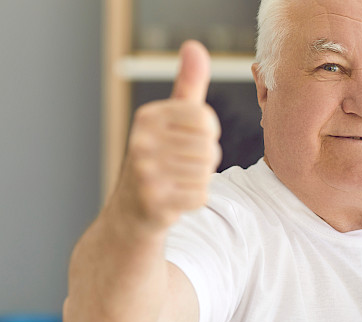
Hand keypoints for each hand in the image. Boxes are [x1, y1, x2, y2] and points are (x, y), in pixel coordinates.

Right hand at [110, 40, 221, 233]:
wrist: (130, 212)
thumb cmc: (158, 158)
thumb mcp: (169, 118)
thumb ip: (188, 84)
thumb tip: (195, 46)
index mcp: (148, 117)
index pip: (205, 119)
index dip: (207, 133)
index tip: (187, 141)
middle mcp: (141, 141)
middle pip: (209, 147)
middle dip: (203, 160)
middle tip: (179, 166)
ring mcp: (145, 172)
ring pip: (206, 172)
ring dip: (198, 179)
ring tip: (176, 180)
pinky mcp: (154, 201)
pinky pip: (201, 195)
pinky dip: (195, 198)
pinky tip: (175, 197)